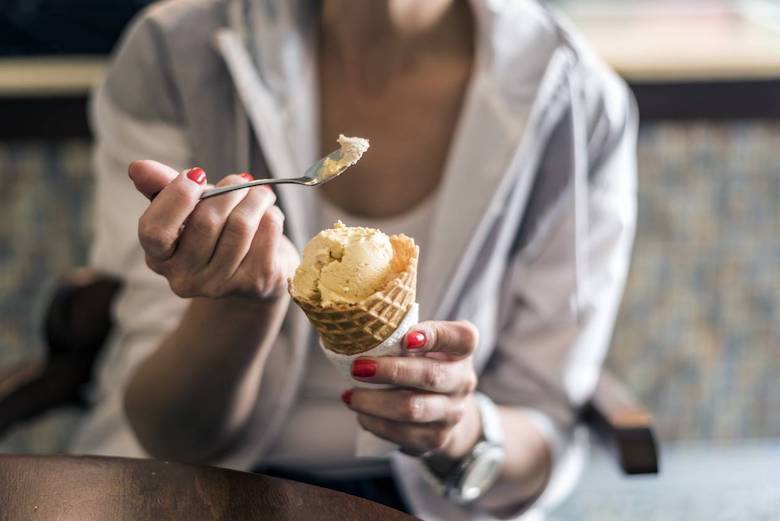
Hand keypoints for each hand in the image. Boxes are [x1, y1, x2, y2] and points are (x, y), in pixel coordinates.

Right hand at [129, 160, 298, 299]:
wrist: (257, 271)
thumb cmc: (218, 232)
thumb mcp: (189, 208)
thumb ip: (162, 188)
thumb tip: (137, 168)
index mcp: (159, 258)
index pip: (154, 231)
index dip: (176, 198)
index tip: (197, 174)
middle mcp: (184, 279)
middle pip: (205, 221)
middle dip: (229, 190)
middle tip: (242, 180)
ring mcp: (219, 286)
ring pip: (240, 225)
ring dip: (255, 199)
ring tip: (261, 193)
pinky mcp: (254, 284)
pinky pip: (267, 234)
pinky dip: (272, 216)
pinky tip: (270, 216)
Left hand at [342, 320, 481, 458]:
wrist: (443, 409)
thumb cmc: (423, 363)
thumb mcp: (423, 343)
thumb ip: (403, 335)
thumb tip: (361, 334)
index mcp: (462, 349)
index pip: (462, 338)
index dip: (435, 336)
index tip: (406, 338)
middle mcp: (463, 380)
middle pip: (430, 375)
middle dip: (390, 371)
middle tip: (357, 368)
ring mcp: (452, 412)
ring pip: (412, 409)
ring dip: (374, 402)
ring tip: (350, 395)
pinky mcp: (437, 439)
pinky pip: (402, 433)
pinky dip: (375, 422)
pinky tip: (362, 414)